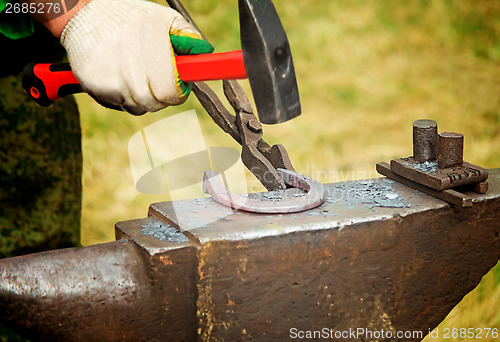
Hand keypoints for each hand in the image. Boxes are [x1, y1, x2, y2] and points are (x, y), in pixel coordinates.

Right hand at [58, 0, 212, 114]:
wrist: (82, 15)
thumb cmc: (130, 18)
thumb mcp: (162, 19)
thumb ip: (187, 37)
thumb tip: (205, 51)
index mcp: (152, 55)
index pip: (172, 94)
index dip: (177, 92)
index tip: (177, 85)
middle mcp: (131, 71)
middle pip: (156, 104)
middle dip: (160, 94)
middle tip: (156, 77)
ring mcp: (112, 81)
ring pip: (137, 108)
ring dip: (141, 97)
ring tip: (135, 73)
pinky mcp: (95, 87)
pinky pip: (117, 105)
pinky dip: (122, 96)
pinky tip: (118, 77)